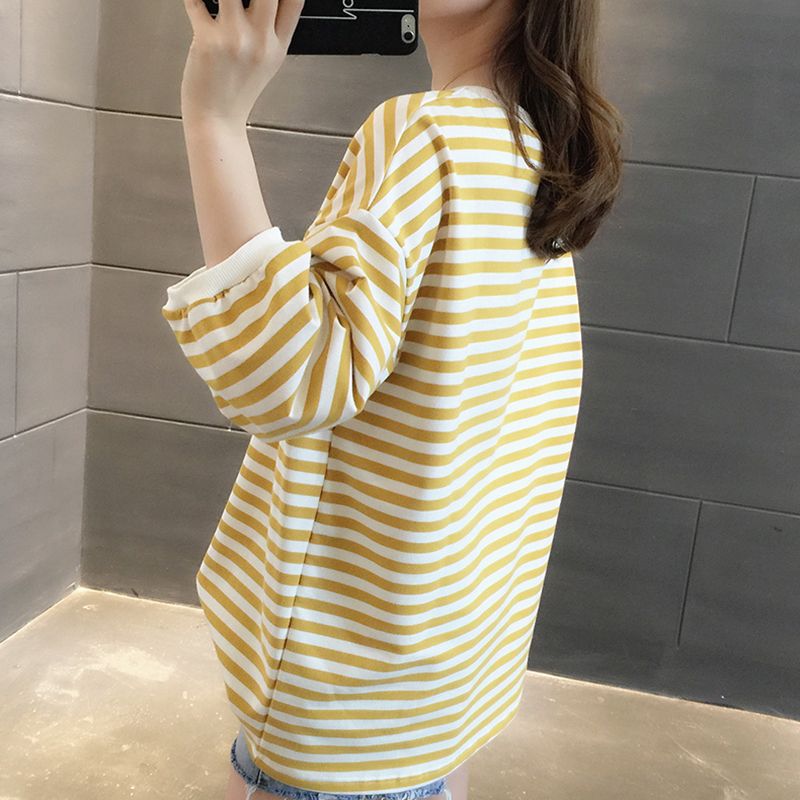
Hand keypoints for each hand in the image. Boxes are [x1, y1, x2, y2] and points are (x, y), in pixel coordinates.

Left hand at [180, 0, 304, 126]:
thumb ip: (272, 31)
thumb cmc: (236, 92)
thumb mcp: (267, 64)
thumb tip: (268, 2)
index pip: (295, 1)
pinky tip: (197, 1)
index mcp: (277, 46)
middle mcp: (260, 41)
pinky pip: (196, 1)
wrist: (216, 121)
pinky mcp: (207, 40)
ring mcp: (235, 39)